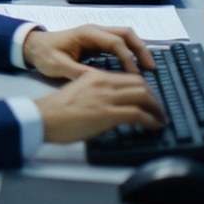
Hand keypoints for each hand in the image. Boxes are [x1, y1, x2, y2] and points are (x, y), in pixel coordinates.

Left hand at [22, 25, 155, 80]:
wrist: (32, 46)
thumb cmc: (44, 54)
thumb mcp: (59, 65)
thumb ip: (79, 72)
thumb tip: (102, 80)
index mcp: (86, 33)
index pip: (115, 42)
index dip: (128, 59)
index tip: (134, 76)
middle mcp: (95, 30)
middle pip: (126, 34)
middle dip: (141, 49)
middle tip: (151, 68)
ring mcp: (97, 35)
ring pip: (125, 37)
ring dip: (138, 50)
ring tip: (148, 68)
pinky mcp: (97, 42)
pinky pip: (119, 44)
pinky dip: (130, 53)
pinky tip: (135, 68)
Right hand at [35, 68, 162, 143]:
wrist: (43, 118)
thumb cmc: (56, 110)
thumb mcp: (78, 92)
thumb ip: (96, 92)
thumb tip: (112, 104)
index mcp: (95, 76)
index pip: (128, 77)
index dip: (144, 89)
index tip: (148, 100)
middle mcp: (103, 83)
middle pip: (140, 84)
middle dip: (154, 98)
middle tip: (158, 110)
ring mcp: (106, 98)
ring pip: (144, 96)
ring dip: (156, 109)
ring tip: (159, 119)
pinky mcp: (108, 113)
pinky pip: (139, 114)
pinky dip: (151, 120)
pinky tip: (153, 126)